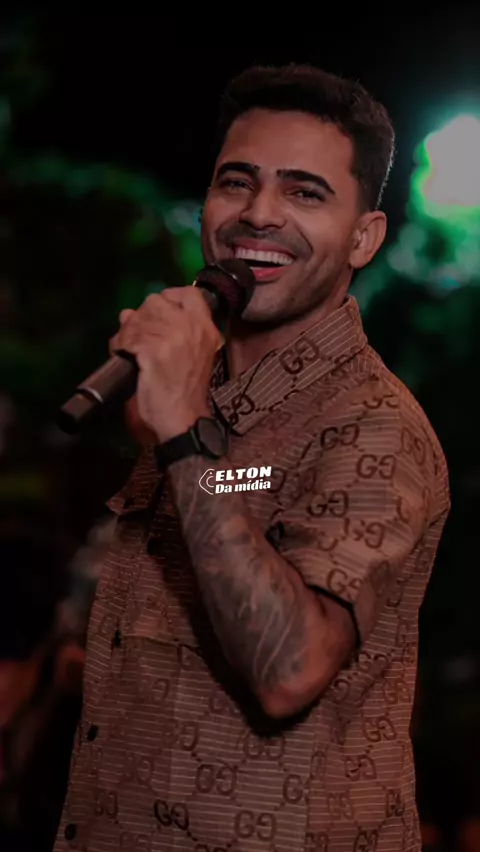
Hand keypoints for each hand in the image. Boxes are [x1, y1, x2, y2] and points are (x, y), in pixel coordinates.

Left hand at [109, 287, 222, 442]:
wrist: (183, 418)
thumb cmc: (186, 390)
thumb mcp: (195, 353)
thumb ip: (177, 330)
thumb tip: (133, 313)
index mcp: (205, 328)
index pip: (189, 294)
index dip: (170, 297)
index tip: (159, 311)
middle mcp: (191, 327)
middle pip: (155, 302)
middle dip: (140, 317)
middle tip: (137, 336)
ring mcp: (172, 337)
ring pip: (136, 318)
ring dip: (126, 333)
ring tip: (128, 349)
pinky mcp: (153, 350)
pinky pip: (127, 337)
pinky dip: (120, 346)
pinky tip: (123, 357)